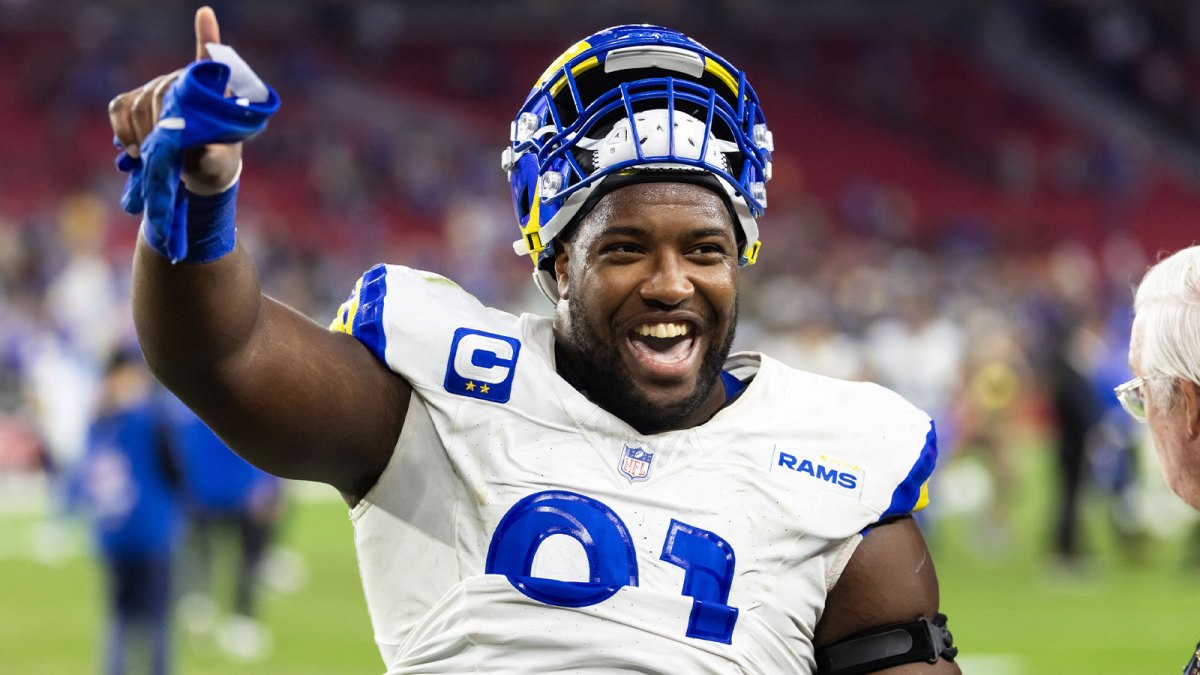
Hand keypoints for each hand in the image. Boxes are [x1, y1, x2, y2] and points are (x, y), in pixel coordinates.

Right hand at [108, 6, 241, 194]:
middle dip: (156, 127)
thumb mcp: (217, 161)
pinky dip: (121, 128)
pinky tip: (130, 149)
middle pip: (160, 94)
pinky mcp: (137, 100)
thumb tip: (197, 147)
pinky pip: (120, 106)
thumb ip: (208, 153)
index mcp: (210, 92)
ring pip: (138, 102)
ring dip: (139, 132)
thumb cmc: (214, 160)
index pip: (208, 58)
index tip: (205, 13)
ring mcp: (158, 89)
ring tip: (147, 155)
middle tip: (160, 154)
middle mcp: (182, 82)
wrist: (197, 170)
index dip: (207, 35)